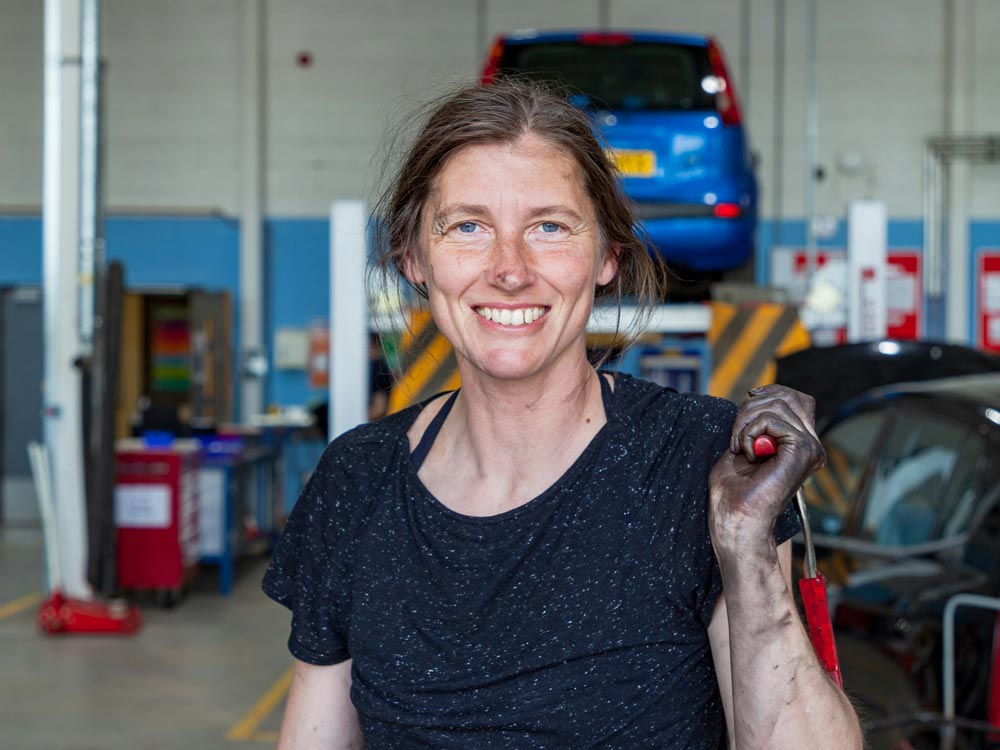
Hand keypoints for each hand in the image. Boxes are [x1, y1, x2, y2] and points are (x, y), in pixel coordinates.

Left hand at [708, 385, 825, 557]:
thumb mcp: (742, 445)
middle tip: (736, 437)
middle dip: (751, 408)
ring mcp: (810, 448)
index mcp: (799, 445)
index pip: (796, 399)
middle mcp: (810, 445)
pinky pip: (771, 419)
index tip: (747, 403)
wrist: (736, 520)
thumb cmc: (733, 492)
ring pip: (778, 404)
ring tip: (740, 447)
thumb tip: (758, 396)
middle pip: (787, 397)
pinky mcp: (804, 450)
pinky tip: (746, 454)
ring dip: (745, 422)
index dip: (770, 393)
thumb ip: (756, 422)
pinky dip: (748, 432)